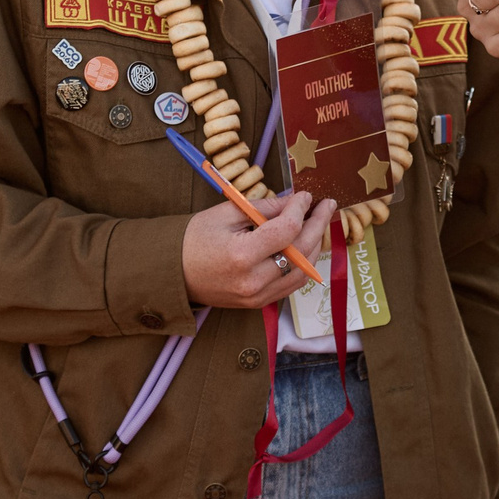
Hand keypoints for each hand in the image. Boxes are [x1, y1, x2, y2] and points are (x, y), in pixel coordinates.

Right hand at [180, 190, 335, 310]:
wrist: (173, 275)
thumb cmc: (194, 240)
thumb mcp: (225, 213)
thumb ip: (263, 207)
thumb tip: (293, 201)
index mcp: (242, 255)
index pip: (287, 229)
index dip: (300, 209)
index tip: (305, 195)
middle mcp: (254, 280)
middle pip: (302, 251)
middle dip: (317, 224)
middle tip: (326, 205)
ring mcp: (258, 296)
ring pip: (304, 271)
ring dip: (316, 245)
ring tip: (319, 223)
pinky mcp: (259, 303)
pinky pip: (292, 284)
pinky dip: (305, 263)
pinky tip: (307, 245)